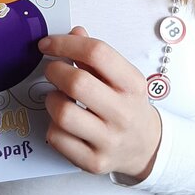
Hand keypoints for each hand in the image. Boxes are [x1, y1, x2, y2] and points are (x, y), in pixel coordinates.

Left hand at [38, 26, 160, 179]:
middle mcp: (123, 113)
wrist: (146, 147)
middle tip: (52, 70)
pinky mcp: (94, 161)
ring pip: (63, 113)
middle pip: (77, 83)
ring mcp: (109, 140)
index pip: (97, 53)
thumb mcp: (122, 78)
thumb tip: (74, 33)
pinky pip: (57, 139)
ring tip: (58, 98)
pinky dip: (52, 126)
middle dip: (54, 70)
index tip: (48, 44)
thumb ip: (97, 56)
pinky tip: (62, 123)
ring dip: (51, 100)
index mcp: (133, 85)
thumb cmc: (128, 107)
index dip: (66, 43)